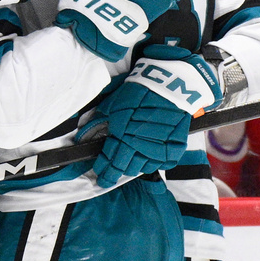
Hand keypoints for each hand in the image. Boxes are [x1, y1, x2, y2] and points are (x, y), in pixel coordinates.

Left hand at [84, 45, 221, 187]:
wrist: (168, 85)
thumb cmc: (138, 91)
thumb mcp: (113, 103)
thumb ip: (100, 120)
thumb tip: (86, 131)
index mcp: (120, 137)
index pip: (108, 162)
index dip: (103, 170)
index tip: (100, 175)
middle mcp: (137, 147)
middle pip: (124, 169)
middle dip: (115, 172)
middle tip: (111, 173)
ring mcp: (156, 150)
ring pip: (141, 168)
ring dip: (133, 166)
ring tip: (130, 162)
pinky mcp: (172, 149)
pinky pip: (160, 164)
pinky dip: (152, 161)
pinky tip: (148, 156)